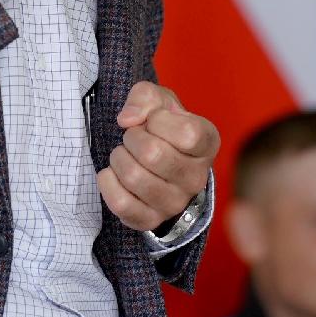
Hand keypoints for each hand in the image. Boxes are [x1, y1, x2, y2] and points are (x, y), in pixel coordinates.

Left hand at [97, 82, 218, 232]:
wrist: (157, 156)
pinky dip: (107, 182)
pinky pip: (120, 203)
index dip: (159, 120)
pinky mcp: (151, 220)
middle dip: (132, 137)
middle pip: (152, 154)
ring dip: (118, 157)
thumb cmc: (162, 125)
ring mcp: (175, 203)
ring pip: (133, 177)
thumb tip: (127, 120)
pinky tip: (113, 173)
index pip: (187, 134)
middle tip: (134, 137)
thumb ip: (145, 97)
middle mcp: (197, 178)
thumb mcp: (159, 100)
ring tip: (126, 154)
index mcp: (207, 144)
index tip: (154, 120)